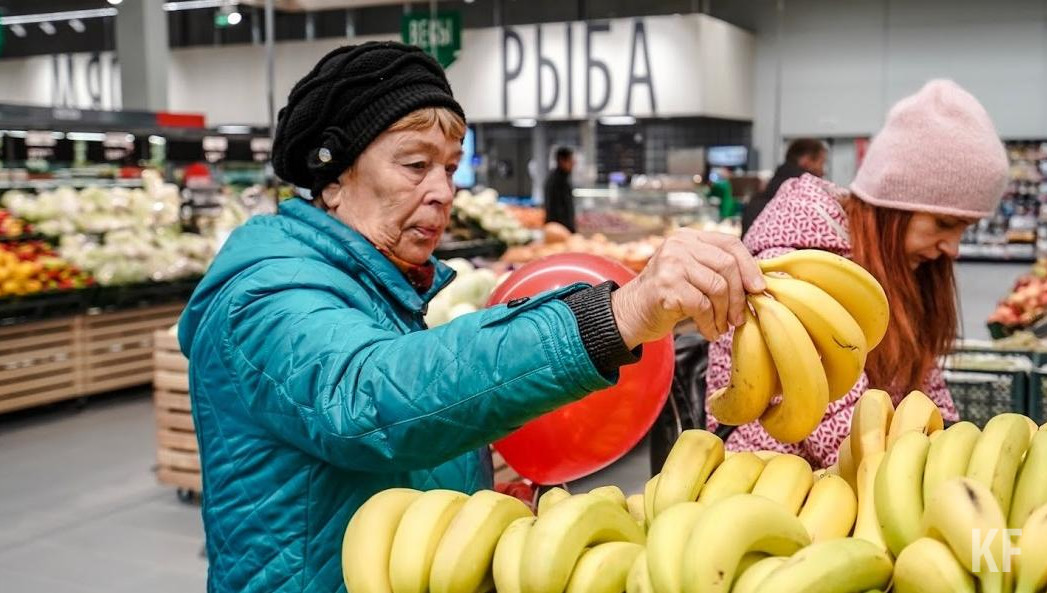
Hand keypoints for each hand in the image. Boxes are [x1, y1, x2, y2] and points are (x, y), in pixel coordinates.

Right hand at [611, 229, 765, 346]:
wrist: (631, 313)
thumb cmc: (668, 296)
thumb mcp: (693, 274)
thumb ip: (717, 269)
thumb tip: (758, 283)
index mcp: (689, 237)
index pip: (730, 243)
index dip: (749, 266)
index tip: (758, 288)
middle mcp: (679, 245)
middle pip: (727, 265)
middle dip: (739, 295)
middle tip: (739, 317)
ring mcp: (671, 264)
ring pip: (718, 287)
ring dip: (724, 313)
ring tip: (722, 326)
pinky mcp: (666, 286)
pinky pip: (702, 306)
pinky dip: (710, 323)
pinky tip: (709, 332)